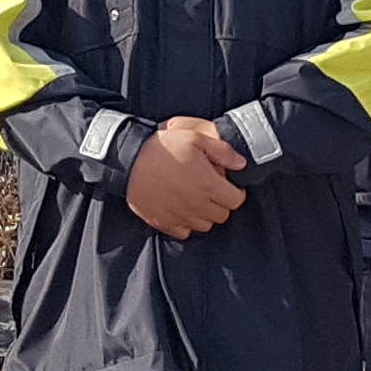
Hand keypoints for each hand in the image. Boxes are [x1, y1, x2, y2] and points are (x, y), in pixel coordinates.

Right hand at [125, 116, 247, 237]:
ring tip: (196, 199)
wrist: (128, 161)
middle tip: (212, 190)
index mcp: (208, 185)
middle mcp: (197, 205)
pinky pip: (184, 232)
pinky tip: (181, 208)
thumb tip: (241, 164)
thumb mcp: (195, 138)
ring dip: (205, 214)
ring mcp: (180, 216)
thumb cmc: (162, 148)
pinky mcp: (164, 223)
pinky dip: (186, 223)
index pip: (236, 201)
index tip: (227, 185)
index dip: (235, 192)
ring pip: (205, 225)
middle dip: (221, 203)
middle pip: (223, 215)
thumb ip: (222, 152)